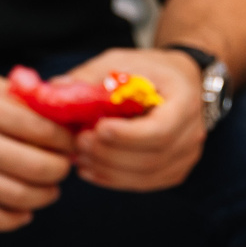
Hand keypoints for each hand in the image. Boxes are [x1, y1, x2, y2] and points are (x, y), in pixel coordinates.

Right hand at [0, 68, 73, 230]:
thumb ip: (13, 96)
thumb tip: (56, 109)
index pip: (46, 131)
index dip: (67, 139)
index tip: (69, 141)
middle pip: (41, 167)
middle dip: (62, 169)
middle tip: (63, 165)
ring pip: (22, 197)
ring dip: (45, 195)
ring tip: (47, 187)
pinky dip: (16, 218)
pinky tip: (23, 209)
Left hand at [62, 47, 207, 191]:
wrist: (178, 83)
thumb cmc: (148, 71)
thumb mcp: (121, 62)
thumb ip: (89, 77)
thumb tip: (54, 90)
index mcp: (185, 102)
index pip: (160, 131)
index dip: (127, 136)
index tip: (98, 128)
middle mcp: (192, 133)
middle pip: (150, 157)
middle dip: (109, 154)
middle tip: (79, 142)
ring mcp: (185, 156)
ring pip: (144, 176)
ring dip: (107, 169)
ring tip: (80, 155)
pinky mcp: (173, 171)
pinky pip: (143, 184)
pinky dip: (113, 180)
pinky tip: (90, 169)